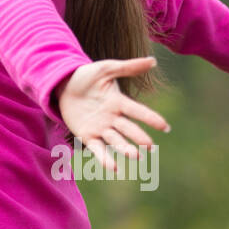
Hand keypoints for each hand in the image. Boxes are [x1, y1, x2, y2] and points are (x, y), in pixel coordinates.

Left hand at [57, 56, 169, 172]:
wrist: (62, 84)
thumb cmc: (87, 76)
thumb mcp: (106, 68)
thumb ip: (128, 67)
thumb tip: (153, 60)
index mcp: (118, 102)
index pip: (137, 111)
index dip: (151, 118)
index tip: (165, 127)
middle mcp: (112, 118)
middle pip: (128, 129)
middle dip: (139, 137)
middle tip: (150, 146)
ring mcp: (100, 128)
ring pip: (115, 140)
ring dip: (125, 148)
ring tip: (134, 156)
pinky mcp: (87, 135)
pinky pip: (97, 148)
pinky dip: (105, 159)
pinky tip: (113, 168)